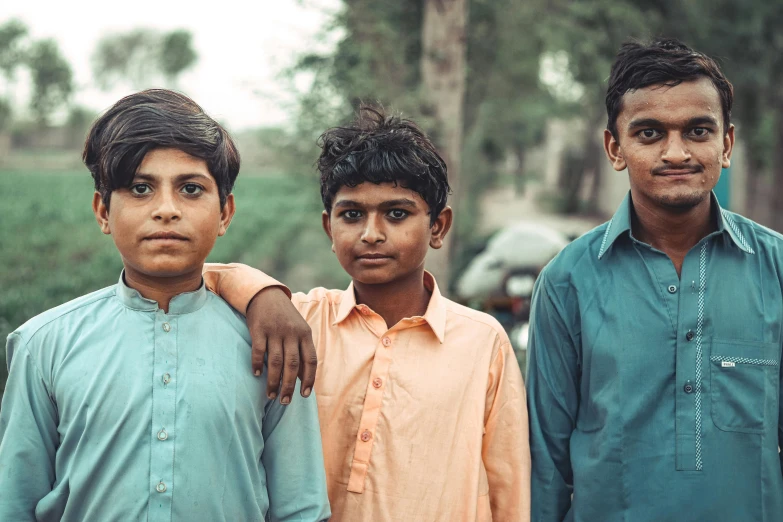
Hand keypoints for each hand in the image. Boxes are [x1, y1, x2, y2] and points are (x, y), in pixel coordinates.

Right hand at [246, 286, 316, 403]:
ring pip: (276, 362)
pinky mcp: (259, 329)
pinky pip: (259, 351)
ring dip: (273, 381)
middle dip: (289, 386)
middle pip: (293, 365)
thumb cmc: (285, 317)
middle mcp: (291, 333)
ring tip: (271, 395)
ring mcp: (275, 331)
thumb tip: (303, 378)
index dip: (309, 379)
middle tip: (285, 401)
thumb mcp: (299, 330)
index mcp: (305, 334)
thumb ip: (301, 351)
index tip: (305, 395)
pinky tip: (257, 375)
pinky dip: (258, 364)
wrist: (266, 295)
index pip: (310, 361)